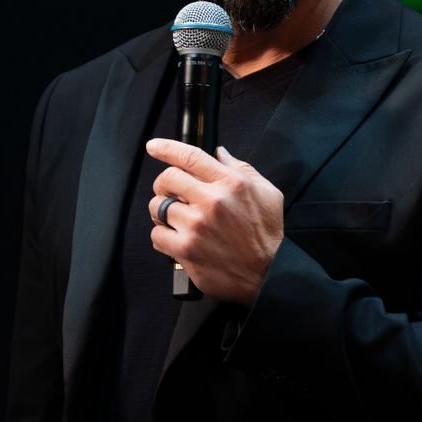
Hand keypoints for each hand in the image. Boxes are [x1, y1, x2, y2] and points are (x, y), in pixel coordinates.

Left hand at [147, 137, 282, 304]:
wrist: (268, 274)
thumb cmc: (267, 235)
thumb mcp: (267, 193)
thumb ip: (241, 169)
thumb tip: (220, 153)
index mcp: (231, 183)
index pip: (190, 156)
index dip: (166, 148)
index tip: (154, 147)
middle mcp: (212, 201)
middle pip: (167, 178)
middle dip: (165, 184)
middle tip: (172, 193)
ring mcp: (196, 226)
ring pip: (158, 206)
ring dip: (164, 212)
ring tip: (178, 220)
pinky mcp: (185, 249)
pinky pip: (156, 234)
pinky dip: (163, 236)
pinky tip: (179, 239)